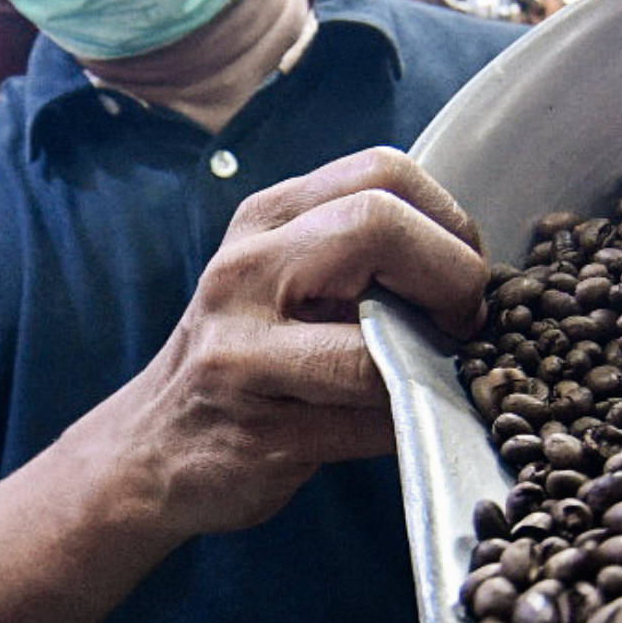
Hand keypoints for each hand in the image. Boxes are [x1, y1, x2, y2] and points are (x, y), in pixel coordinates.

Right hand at [100, 147, 484, 540]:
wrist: (149, 451)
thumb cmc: (245, 360)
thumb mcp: (281, 277)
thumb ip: (356, 250)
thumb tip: (472, 264)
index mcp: (266, 219)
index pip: (382, 171)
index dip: (448, 220)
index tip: (461, 271)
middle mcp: (245, 271)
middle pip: (378, 225)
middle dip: (453, 277)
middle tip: (462, 326)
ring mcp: (242, 352)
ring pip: (376, 344)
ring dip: (432, 366)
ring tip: (434, 378)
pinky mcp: (260, 432)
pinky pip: (371, 422)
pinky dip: (409, 425)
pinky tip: (404, 425)